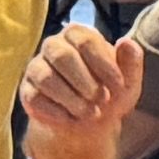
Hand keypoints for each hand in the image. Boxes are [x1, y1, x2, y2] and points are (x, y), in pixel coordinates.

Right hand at [25, 21, 141, 131]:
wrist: (88, 123)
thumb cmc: (108, 94)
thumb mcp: (127, 83)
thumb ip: (131, 62)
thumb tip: (126, 41)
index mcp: (78, 35)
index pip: (86, 41)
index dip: (104, 65)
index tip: (118, 86)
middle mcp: (54, 46)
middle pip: (62, 55)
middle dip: (84, 82)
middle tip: (101, 100)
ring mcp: (37, 67)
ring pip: (46, 77)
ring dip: (71, 98)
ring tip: (89, 113)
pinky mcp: (27, 91)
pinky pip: (35, 98)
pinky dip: (56, 111)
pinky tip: (71, 118)